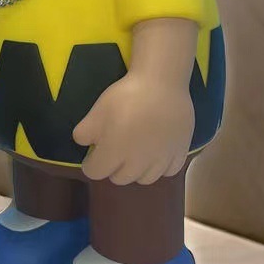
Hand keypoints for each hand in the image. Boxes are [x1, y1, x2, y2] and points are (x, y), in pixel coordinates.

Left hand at [73, 73, 194, 185]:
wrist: (162, 84)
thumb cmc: (126, 96)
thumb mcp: (96, 111)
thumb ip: (84, 133)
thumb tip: (84, 144)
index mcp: (114, 155)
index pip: (95, 173)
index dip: (91, 164)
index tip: (92, 155)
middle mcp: (137, 164)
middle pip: (120, 178)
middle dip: (112, 168)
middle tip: (114, 151)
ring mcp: (161, 160)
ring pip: (145, 179)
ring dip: (136, 171)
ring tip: (135, 155)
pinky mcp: (179, 153)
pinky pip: (168, 171)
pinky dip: (161, 167)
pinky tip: (158, 154)